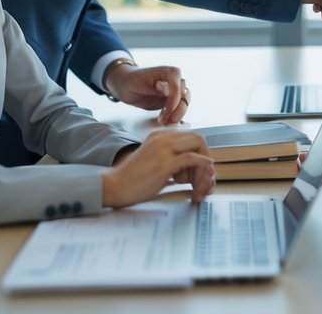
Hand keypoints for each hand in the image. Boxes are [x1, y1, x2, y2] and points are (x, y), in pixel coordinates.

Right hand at [100, 130, 214, 207]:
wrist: (114, 186)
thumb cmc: (133, 177)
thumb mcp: (154, 158)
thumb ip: (170, 156)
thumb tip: (193, 162)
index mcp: (159, 134)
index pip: (189, 135)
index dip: (199, 151)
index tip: (198, 168)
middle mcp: (162, 137)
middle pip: (197, 137)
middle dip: (206, 155)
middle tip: (204, 174)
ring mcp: (163, 148)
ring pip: (198, 145)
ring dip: (204, 164)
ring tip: (199, 182)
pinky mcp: (164, 163)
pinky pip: (192, 158)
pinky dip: (202, 167)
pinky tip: (202, 177)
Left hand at [105, 63, 188, 124]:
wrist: (125, 86)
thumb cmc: (131, 80)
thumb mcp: (139, 81)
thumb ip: (155, 87)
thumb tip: (168, 92)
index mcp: (170, 72)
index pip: (178, 87)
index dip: (174, 100)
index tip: (166, 111)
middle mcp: (175, 81)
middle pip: (185, 96)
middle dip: (178, 110)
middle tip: (168, 120)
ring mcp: (173, 92)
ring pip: (184, 103)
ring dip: (177, 114)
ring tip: (166, 122)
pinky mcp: (170, 101)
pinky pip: (178, 109)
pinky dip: (174, 116)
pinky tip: (167, 122)